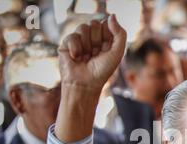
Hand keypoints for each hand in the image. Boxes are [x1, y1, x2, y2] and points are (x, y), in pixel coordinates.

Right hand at [54, 15, 126, 142]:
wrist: (85, 84)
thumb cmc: (102, 71)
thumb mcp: (117, 52)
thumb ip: (120, 33)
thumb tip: (112, 15)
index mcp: (105, 40)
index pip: (106, 24)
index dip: (107, 35)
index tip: (106, 48)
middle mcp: (92, 39)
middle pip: (94, 23)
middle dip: (97, 39)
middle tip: (95, 54)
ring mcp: (80, 40)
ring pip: (83, 27)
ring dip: (87, 45)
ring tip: (86, 57)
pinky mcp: (67, 44)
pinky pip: (72, 36)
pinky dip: (76, 48)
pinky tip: (77, 58)